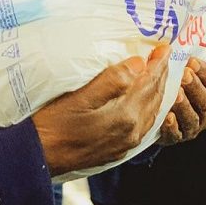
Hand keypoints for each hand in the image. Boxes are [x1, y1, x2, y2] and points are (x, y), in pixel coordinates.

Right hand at [32, 45, 169, 175]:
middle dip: (161, 77)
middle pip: (154, 99)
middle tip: (165, 57)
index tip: (165, 48)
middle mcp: (131, 132)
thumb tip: (138, 63)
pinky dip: (149, 108)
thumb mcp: (79, 96)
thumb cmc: (53, 123)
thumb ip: (111, 80)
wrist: (39, 156)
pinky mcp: (118, 150)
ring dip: (157, 93)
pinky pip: (144, 125)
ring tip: (158, 76)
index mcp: (124, 116)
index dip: (157, 65)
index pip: (148, 84)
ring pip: (151, 113)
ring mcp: (126, 144)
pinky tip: (144, 103)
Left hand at [158, 34, 205, 145]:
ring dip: (185, 106)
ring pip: (192, 118)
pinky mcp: (175, 137)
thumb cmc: (180, 84)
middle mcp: (205, 112)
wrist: (159, 109)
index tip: (192, 60)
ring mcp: (191, 127)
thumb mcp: (195, 69)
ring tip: (175, 93)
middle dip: (195, 87)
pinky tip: (167, 116)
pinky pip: (176, 134)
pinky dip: (172, 126)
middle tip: (184, 74)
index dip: (205, 72)